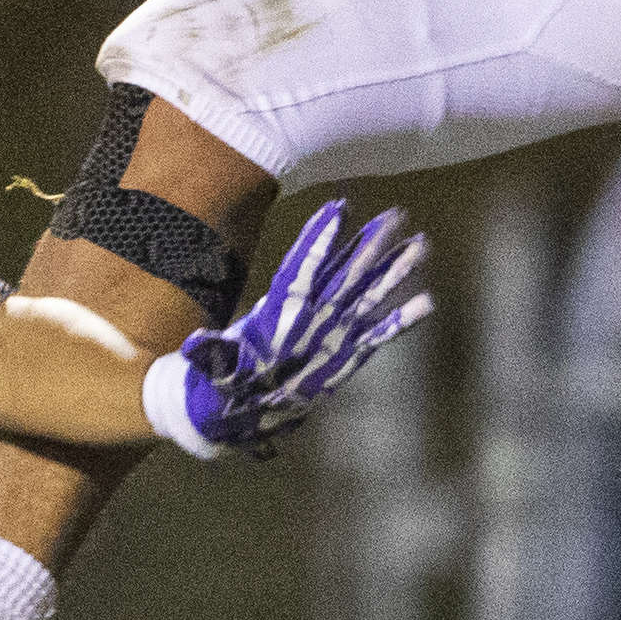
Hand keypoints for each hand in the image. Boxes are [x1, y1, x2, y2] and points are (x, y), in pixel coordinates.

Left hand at [154, 201, 434, 458]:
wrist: (232, 411)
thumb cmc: (220, 385)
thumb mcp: (213, 368)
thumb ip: (212, 354)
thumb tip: (195, 343)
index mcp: (279, 312)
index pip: (302, 268)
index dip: (318, 240)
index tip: (337, 208)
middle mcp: (310, 316)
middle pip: (344, 272)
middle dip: (369, 244)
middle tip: (397, 214)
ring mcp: (330, 333)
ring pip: (366, 295)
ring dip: (392, 271)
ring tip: (419, 244)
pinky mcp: (344, 357)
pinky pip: (377, 335)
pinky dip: (399, 320)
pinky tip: (425, 303)